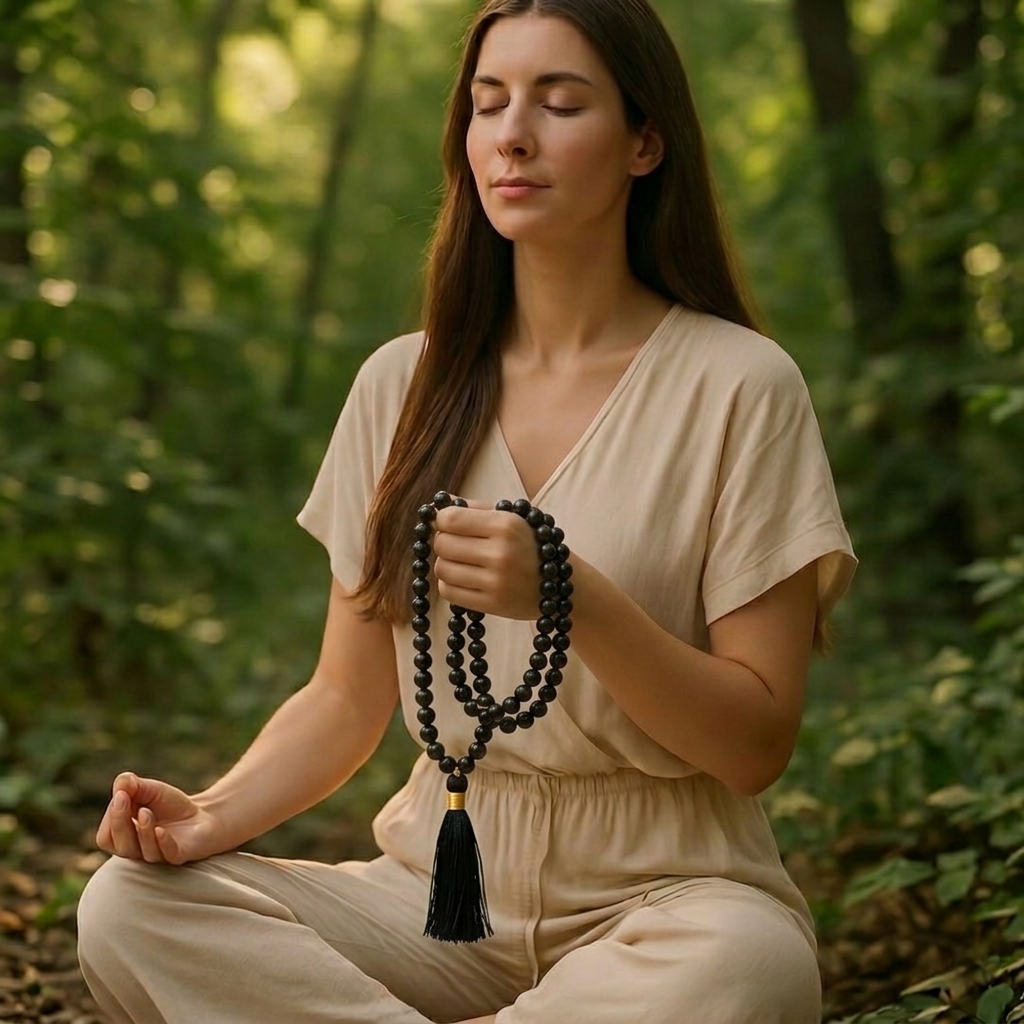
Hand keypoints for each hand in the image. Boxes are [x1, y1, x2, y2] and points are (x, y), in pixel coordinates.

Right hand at [95, 771, 227, 864]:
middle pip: (120, 846)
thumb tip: (121, 782)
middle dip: (119, 822)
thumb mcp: (150, 790)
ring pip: (143, 852)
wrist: (202, 815)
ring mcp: (159, 854)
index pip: (106, 837)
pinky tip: (160, 830)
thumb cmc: (170, 805)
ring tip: (146, 811)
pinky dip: (162, 842)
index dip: (111, 817)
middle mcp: (138, 851)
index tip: (121, 794)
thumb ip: (132, 785)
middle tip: (124, 798)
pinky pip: (167, 854)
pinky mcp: (179, 854)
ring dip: (142, 830)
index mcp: (125, 838)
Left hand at [433, 500, 540, 619]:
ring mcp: (496, 581)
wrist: (559, 584)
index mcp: (505, 524)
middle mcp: (500, 552)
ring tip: (463, 562)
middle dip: (444, 542)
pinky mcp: (491, 604)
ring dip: (447, 564)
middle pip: (442, 544)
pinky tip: (465, 578)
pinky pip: (448, 592)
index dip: (442, 520)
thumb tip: (437, 502)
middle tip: (458, 544)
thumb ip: (473, 508)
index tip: (449, 524)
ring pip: (442, 568)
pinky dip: (450, 584)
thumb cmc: (529, 544)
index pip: (450, 519)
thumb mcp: (509, 517)